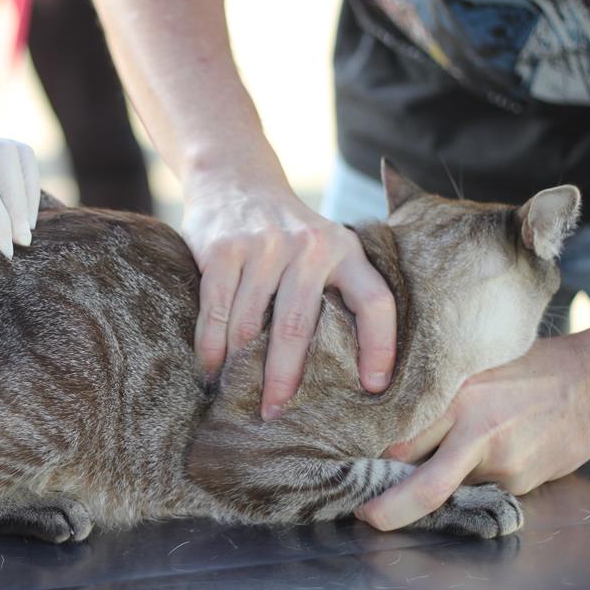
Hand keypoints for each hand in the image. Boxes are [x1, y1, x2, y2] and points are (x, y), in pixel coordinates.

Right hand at [182, 167, 396, 419]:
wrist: (234, 175)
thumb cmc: (284, 228)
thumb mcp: (323, 244)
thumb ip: (334, 288)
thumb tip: (345, 371)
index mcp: (344, 249)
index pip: (375, 302)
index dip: (380, 348)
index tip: (375, 389)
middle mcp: (308, 246)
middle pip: (298, 327)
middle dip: (283, 379)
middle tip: (274, 414)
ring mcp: (262, 246)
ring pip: (249, 325)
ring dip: (239, 368)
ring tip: (235, 397)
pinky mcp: (223, 249)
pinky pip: (215, 312)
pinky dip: (210, 348)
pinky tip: (210, 370)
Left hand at [356, 329, 589, 530]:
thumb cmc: (526, 368)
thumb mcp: (471, 366)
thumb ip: (433, 390)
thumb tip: (386, 412)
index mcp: (456, 396)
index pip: (401, 438)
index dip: (372, 458)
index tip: (349, 469)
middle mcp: (476, 431)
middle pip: (422, 486)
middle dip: (389, 506)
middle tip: (365, 514)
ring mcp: (502, 463)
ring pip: (449, 489)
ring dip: (431, 489)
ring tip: (421, 474)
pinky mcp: (520, 482)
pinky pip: (478, 489)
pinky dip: (467, 481)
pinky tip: (477, 458)